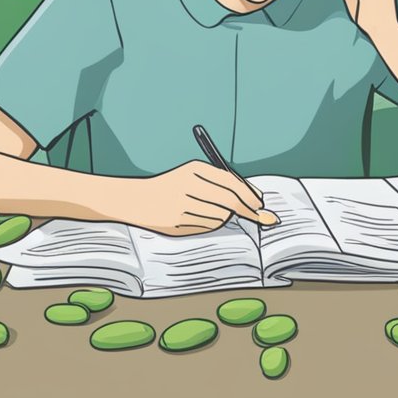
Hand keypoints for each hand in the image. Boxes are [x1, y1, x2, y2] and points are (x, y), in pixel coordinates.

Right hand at [112, 161, 278, 236]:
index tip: (259, 204)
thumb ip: (223, 182)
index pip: (231, 183)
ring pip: (220, 217)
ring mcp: (180, 206)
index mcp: (193, 169)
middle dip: (246, 210)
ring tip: (209, 210)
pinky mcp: (176, 224)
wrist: (138, 199)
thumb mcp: (194, 174)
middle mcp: (187, 186)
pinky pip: (206, 228)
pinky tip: (197, 218)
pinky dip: (209, 225)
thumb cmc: (173, 186)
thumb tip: (254, 198)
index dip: (249, 195)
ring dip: (224, 217)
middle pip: (229, 202)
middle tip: (257, 214)